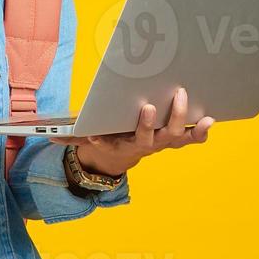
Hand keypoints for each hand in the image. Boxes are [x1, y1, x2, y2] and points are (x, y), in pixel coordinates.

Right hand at [48, 86, 212, 176]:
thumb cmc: (108, 136)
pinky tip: (209, 119)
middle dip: (156, 121)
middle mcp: (148, 145)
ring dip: (184, 122)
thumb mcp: (89, 138)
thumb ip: (72, 137)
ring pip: (177, 136)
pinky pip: (191, 137)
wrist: (123, 153)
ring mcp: (165, 142)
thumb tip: (49, 137)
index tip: (123, 120)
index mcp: (126, 145)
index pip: (125, 140)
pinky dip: (200, 131)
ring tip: (191, 104)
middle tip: (153, 105)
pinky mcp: (177, 137)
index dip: (128, 131)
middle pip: (156, 136)